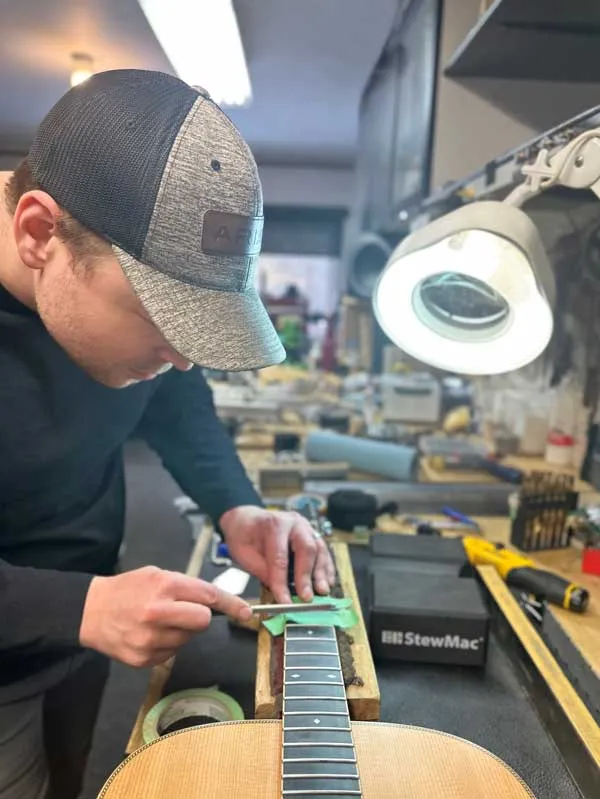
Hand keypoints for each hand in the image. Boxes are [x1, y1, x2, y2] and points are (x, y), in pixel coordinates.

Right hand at [79, 565, 251, 666]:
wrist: (90, 611)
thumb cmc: (127, 589)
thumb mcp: (156, 575)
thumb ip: (185, 586)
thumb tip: (214, 601)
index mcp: (164, 586)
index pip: (208, 596)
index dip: (231, 604)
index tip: (247, 612)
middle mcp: (158, 612)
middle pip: (203, 620)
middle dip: (201, 617)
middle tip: (185, 612)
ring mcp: (150, 639)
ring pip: (188, 639)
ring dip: (181, 631)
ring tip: (160, 622)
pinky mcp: (143, 659)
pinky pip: (172, 653)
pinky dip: (167, 645)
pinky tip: (150, 635)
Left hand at [219, 506, 335, 603]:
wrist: (247, 519)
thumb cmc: (244, 536)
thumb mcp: (244, 554)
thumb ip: (263, 571)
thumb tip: (280, 592)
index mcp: (274, 524)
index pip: (280, 557)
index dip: (282, 581)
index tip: (285, 601)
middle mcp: (294, 523)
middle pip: (306, 548)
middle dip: (307, 576)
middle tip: (307, 597)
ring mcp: (306, 527)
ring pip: (319, 549)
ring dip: (321, 573)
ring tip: (322, 592)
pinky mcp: (313, 534)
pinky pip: (323, 551)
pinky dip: (326, 568)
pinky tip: (327, 583)